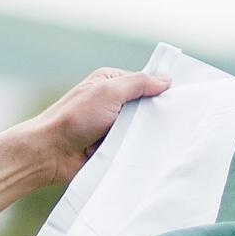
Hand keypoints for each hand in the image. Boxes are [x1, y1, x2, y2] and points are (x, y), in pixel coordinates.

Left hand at [0, 65, 168, 230]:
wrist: (49, 154)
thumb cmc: (74, 118)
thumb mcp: (108, 92)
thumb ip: (138, 84)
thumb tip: (167, 80)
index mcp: (109, 83)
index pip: (144, 82)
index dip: (162, 90)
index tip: (185, 98)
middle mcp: (111, 104)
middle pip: (145, 107)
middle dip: (158, 115)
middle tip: (184, 121)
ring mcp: (110, 128)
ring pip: (140, 130)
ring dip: (148, 135)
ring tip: (172, 140)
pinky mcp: (109, 149)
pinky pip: (131, 148)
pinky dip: (138, 151)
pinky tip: (156, 155)